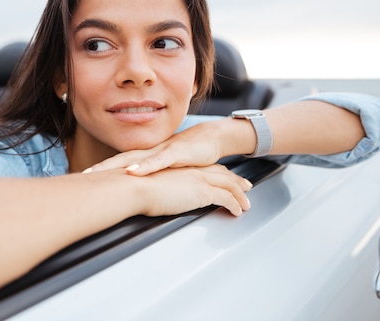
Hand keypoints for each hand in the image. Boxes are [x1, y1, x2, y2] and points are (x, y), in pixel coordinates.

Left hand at [85, 121, 222, 175]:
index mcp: (145, 156)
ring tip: (99, 173)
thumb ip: (152, 177)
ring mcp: (162, 151)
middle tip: (82, 176)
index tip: (82, 179)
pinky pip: (158, 161)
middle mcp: (149, 152)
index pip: (118, 163)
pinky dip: (145, 166)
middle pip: (120, 160)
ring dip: (116, 166)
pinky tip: (133, 172)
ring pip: (135, 159)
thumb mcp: (167, 169)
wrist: (211, 139)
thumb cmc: (188, 155)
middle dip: (100, 168)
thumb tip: (136, 191)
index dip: (101, 170)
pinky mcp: (176, 153)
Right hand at [137, 164, 251, 216]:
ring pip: (228, 186)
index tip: (225, 176)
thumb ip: (156, 189)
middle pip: (221, 174)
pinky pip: (226, 198)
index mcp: (181, 168)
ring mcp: (199, 180)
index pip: (206, 169)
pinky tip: (238, 211)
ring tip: (246, 204)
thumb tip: (153, 197)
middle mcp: (193, 172)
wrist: (134, 185)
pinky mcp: (203, 192)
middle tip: (246, 186)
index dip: (218, 173)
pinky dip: (234, 204)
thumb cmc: (133, 187)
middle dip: (235, 181)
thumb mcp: (147, 185)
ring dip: (239, 195)